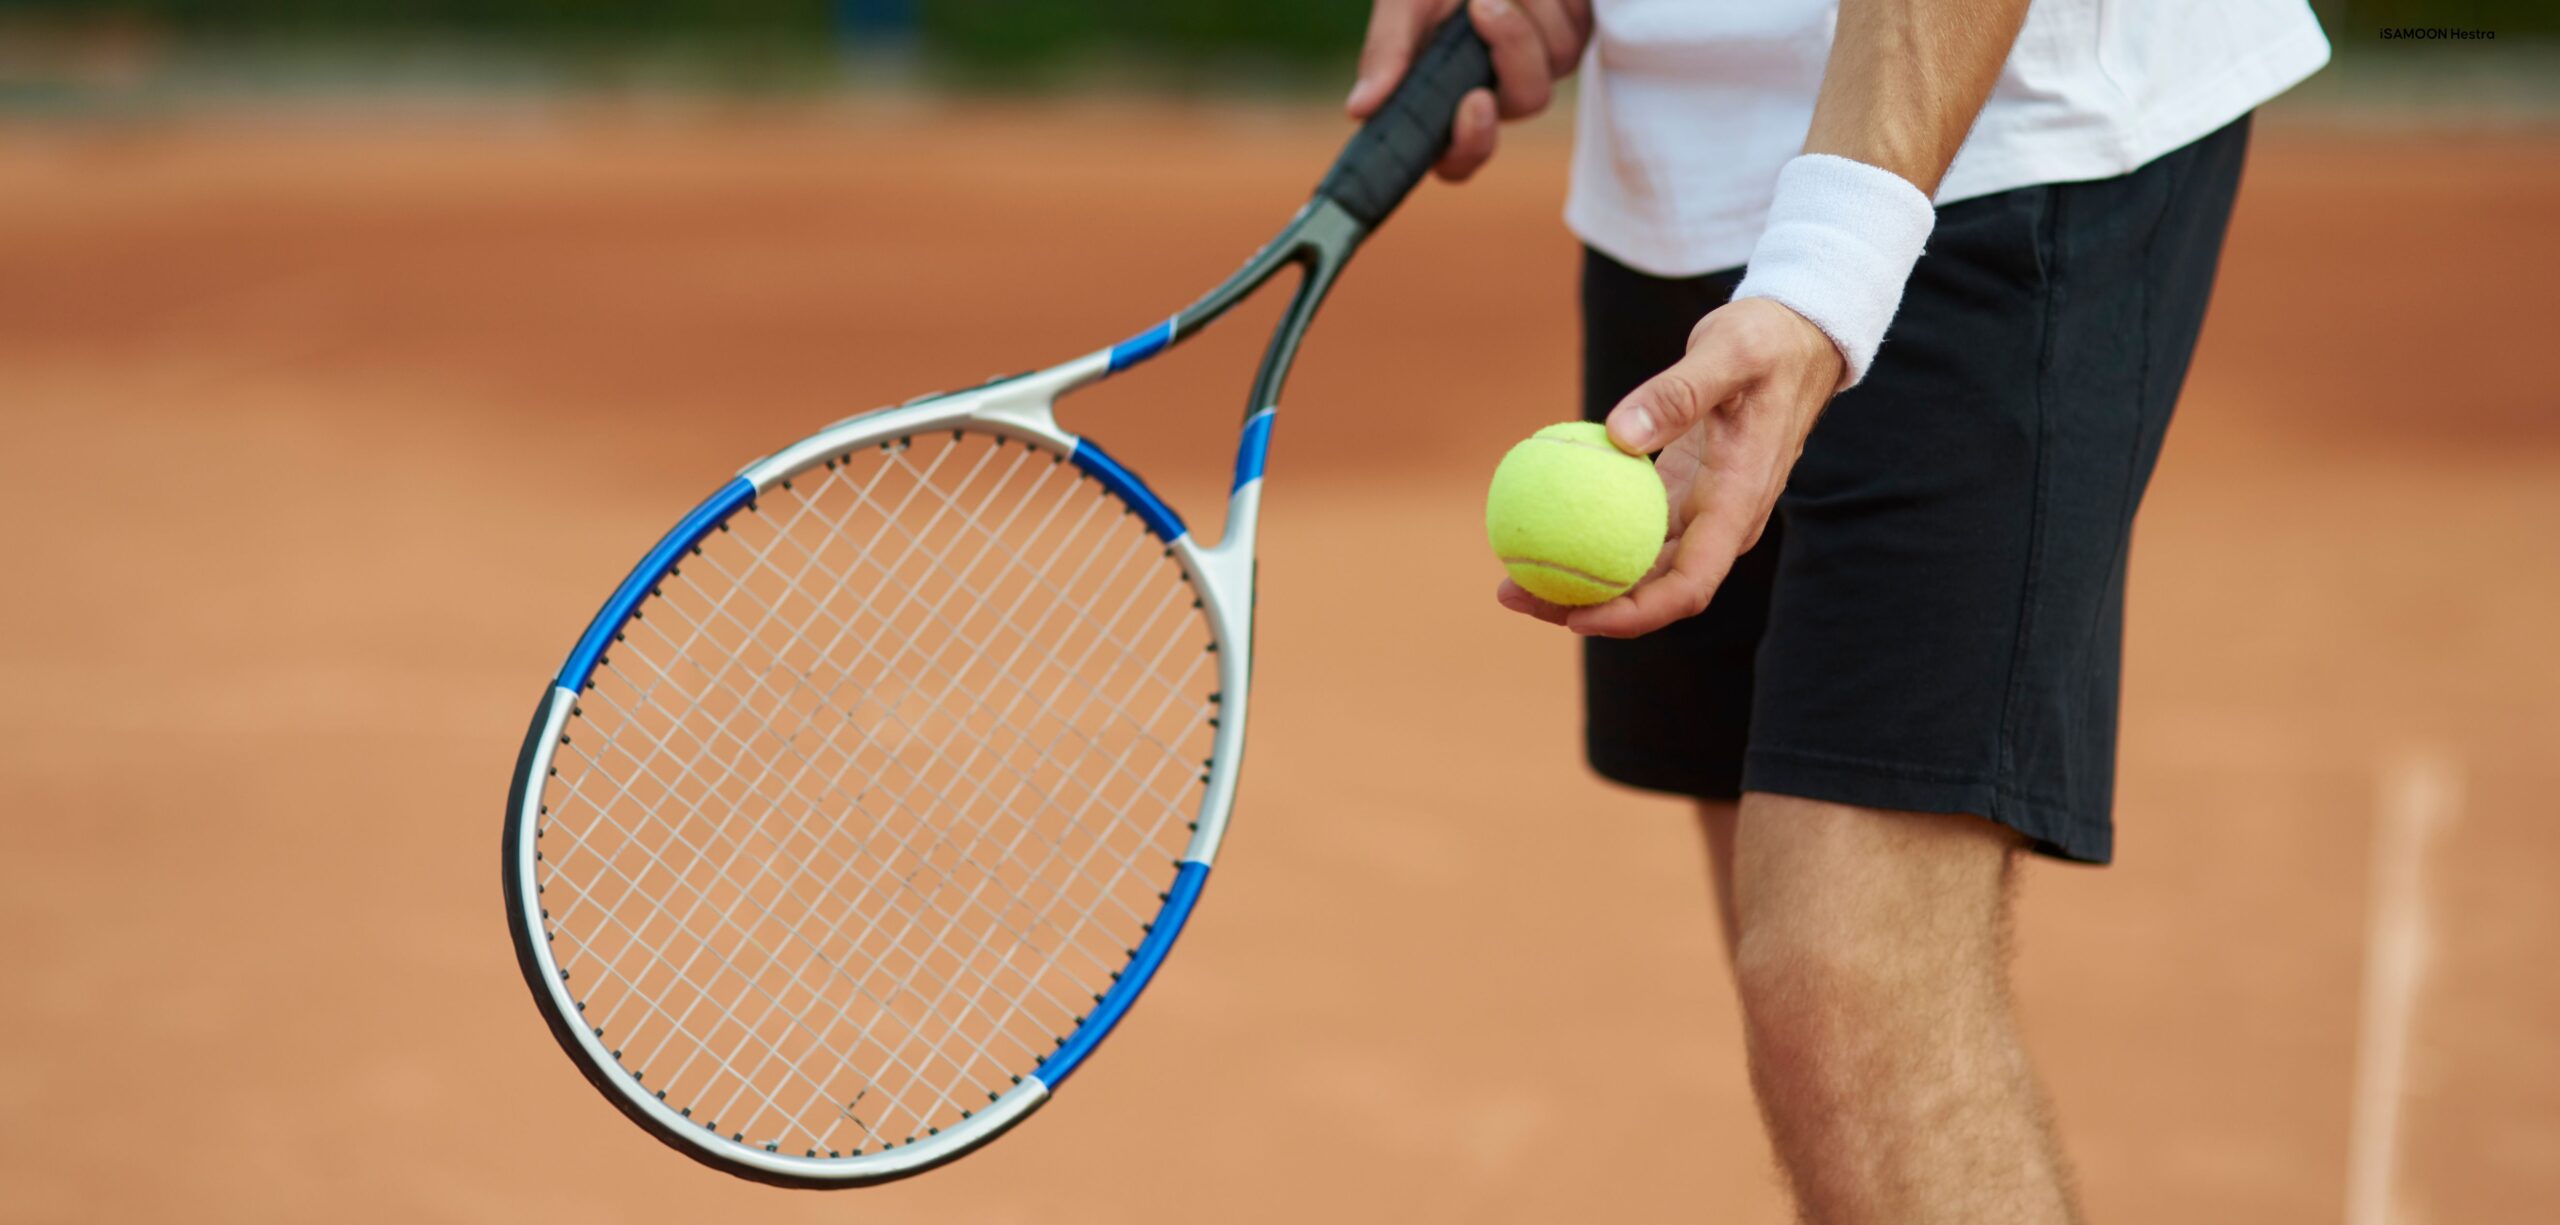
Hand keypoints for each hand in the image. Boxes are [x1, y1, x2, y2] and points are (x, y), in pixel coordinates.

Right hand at [1347, 0, 1591, 182]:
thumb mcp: (1401, 4)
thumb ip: (1386, 51)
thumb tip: (1358, 110)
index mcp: (1445, 101)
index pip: (1460, 159)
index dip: (1471, 144)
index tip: (1475, 101)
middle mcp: (1496, 92)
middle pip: (1527, 100)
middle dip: (1513, 46)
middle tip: (1483, 1)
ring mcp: (1540, 65)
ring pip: (1559, 59)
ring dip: (1532, 5)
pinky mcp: (1572, 34)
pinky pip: (1578, 28)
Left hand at [1497, 300, 1844, 636]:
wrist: (1796, 338)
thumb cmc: (1767, 342)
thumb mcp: (1729, 353)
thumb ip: (1679, 393)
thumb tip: (1619, 433)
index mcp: (1737, 506)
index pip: (1688, 586)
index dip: (1634, 613)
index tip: (1576, 617)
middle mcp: (1719, 525)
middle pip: (1651, 591)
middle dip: (1584, 606)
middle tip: (1512, 592)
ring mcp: (1699, 515)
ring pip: (1636, 567)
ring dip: (1578, 579)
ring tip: (1510, 574)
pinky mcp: (1679, 497)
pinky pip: (1628, 530)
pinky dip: (1585, 535)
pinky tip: (1538, 526)